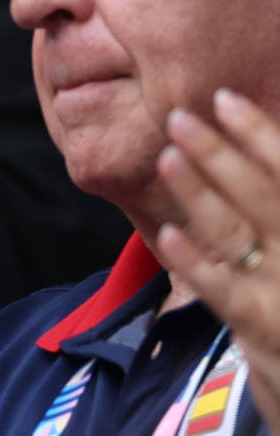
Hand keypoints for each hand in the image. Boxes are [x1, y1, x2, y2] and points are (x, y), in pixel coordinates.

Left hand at [156, 89, 279, 435]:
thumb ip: (269, 208)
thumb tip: (254, 163)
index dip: (261, 134)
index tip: (226, 98)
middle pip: (263, 196)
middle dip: (221, 153)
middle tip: (179, 116)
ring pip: (238, 236)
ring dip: (200, 193)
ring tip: (166, 156)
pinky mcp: (265, 336)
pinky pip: (224, 294)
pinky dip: (195, 263)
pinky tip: (167, 235)